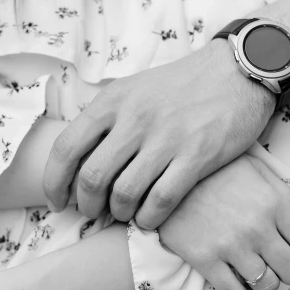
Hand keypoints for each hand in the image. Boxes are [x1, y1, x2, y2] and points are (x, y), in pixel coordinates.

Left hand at [44, 40, 274, 228]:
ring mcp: (166, 139)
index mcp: (113, 101)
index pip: (66, 148)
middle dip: (86, 205)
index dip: (53, 182)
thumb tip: (79, 161)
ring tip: (123, 214)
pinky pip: (161, 200)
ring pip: (124, 193)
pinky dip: (149, 218)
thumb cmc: (181, 85)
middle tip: (93, 212)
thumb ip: (106, 120)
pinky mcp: (196, 156)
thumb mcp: (134, 89)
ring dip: (118, 213)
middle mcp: (134, 120)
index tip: (57, 201)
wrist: (237, 72)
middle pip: (92, 177)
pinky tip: (149, 218)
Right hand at [159, 154, 289, 289]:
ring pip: (267, 285)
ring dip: (268, 286)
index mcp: (273, 202)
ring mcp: (230, 245)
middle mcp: (257, 227)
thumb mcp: (255, 171)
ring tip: (261, 280)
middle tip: (284, 273)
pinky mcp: (205, 259)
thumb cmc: (215, 171)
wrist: (167, 176)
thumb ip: (284, 196)